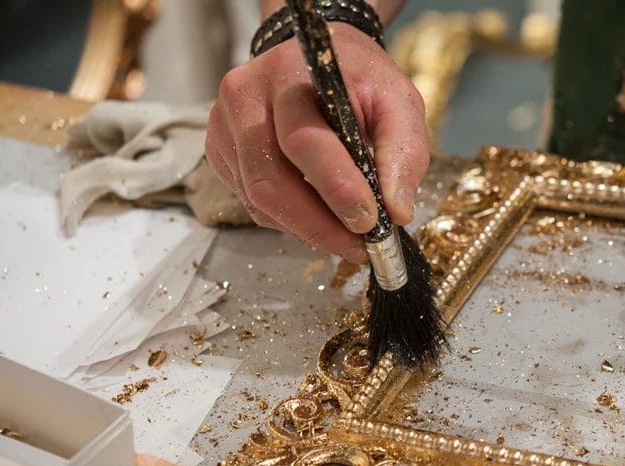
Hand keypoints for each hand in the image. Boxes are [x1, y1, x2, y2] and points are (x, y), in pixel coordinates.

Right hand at [205, 22, 427, 262]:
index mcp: (288, 74)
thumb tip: (397, 212)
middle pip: (270, 181)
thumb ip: (404, 153)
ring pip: (259, 200)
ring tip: (347, 237)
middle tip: (360, 247)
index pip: (303, 141)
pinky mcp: (220, 152)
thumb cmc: (359, 81)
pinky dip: (290, 220)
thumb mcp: (398, 102)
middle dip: (319, 225)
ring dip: (307, 229)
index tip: (370, 222)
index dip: (337, 189)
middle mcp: (244, 98)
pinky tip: (320, 216)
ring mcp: (224, 127)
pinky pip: (252, 204)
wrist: (316, 59)